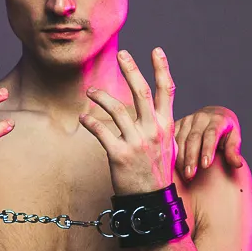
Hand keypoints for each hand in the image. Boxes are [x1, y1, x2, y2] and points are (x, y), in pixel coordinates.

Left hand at [80, 48, 176, 194]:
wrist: (152, 200)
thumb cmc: (157, 170)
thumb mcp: (167, 144)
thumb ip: (161, 123)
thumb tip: (157, 105)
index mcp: (166, 125)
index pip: (167, 91)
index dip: (162, 69)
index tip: (156, 50)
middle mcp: (153, 130)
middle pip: (141, 93)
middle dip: (131, 70)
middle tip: (122, 54)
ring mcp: (137, 142)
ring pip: (117, 110)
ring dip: (101, 97)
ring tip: (91, 90)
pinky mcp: (119, 155)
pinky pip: (101, 132)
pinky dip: (90, 122)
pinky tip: (84, 117)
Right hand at [173, 105, 242, 180]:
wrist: (214, 114)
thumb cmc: (225, 131)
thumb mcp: (234, 137)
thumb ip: (233, 150)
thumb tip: (238, 164)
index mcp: (217, 119)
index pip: (211, 134)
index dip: (207, 150)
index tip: (205, 166)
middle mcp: (201, 118)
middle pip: (193, 139)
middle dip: (191, 158)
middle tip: (190, 175)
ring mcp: (187, 120)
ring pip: (180, 140)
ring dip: (181, 159)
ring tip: (185, 175)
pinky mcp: (178, 124)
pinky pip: (172, 139)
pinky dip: (172, 153)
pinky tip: (174, 167)